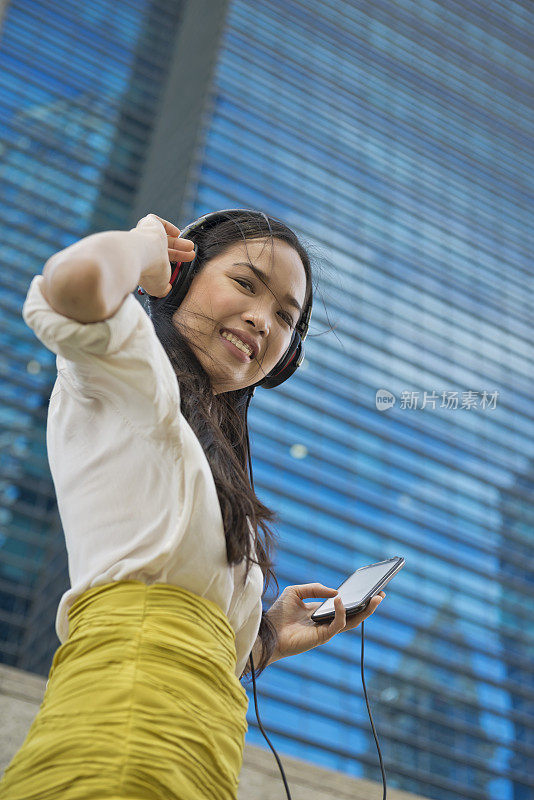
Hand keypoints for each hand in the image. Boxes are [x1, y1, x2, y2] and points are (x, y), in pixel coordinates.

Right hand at [134, 214, 195, 297]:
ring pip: (163, 238)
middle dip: (178, 253)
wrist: (142, 255)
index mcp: (144, 264)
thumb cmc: (149, 272)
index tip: (180, 267)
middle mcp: (142, 249)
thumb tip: (166, 289)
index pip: (159, 262)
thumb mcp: (159, 287)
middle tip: (190, 255)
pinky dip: (167, 226)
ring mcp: (144, 235)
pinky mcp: (148, 223)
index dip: (170, 264)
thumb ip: (163, 289)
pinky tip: (176, 232)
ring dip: (178, 242)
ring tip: (191, 246)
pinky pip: (156, 221)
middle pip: (163, 250)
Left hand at [266, 583, 385, 662]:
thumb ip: (316, 588)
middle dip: (369, 606)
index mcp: (322, 612)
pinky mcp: (323, 636)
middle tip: (381, 594)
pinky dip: (343, 612)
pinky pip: (338, 624)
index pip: (344, 606)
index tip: (369, 588)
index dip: (356, 598)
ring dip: (366, 611)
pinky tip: (341, 600)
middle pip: (354, 615)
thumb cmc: (279, 614)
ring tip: (376, 598)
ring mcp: (327, 630)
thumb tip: (337, 592)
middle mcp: (327, 622)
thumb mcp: (296, 592)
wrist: (268, 632)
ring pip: (352, 622)